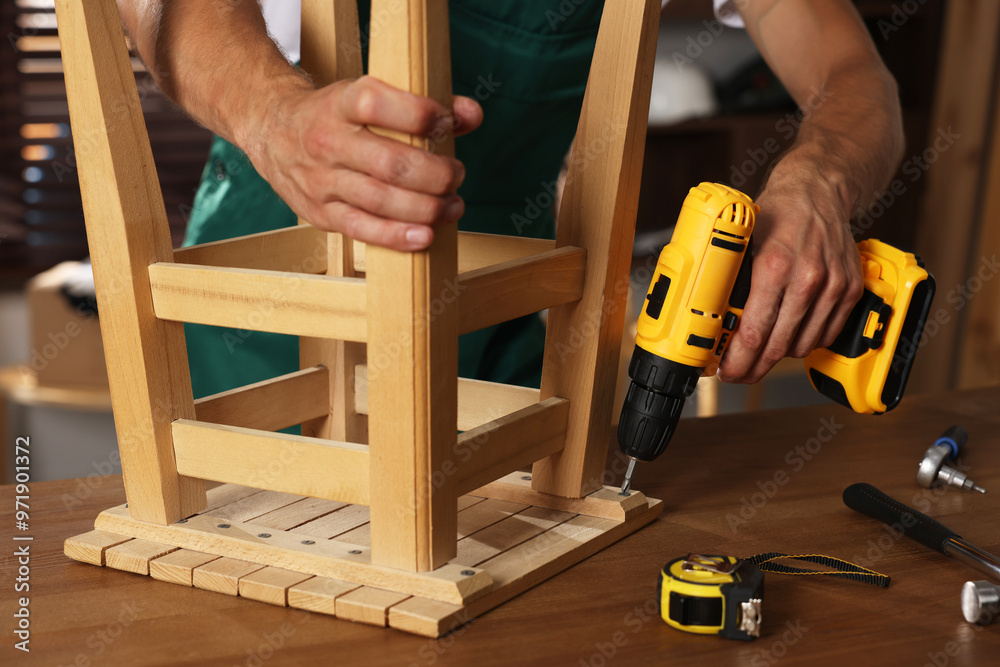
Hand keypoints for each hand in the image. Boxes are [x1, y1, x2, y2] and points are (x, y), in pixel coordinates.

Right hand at [245, 75, 483, 250]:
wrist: (272, 130)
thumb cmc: (336, 114)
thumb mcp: (370, 95)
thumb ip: (425, 104)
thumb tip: (471, 116)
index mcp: (341, 103)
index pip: (377, 105)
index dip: (419, 115)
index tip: (447, 123)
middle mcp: (328, 141)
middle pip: (389, 164)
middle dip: (435, 174)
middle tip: (456, 175)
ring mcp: (321, 181)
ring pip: (379, 200)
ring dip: (425, 208)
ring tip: (452, 206)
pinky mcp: (321, 213)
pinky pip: (362, 229)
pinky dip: (396, 236)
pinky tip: (424, 236)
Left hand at [719, 149, 863, 382]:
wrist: (819, 189)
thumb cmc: (777, 213)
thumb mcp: (741, 243)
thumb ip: (730, 281)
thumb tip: (710, 320)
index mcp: (775, 266)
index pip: (755, 332)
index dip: (739, 360)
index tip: (727, 371)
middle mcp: (808, 278)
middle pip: (779, 346)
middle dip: (755, 367)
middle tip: (740, 373)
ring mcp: (833, 286)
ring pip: (803, 345)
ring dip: (780, 356)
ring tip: (761, 353)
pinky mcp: (850, 290)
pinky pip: (826, 335)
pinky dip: (806, 341)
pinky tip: (789, 336)